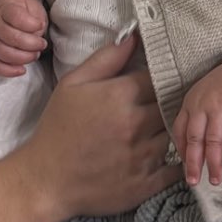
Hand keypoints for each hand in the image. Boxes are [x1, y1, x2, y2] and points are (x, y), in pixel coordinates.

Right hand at [0, 0, 47, 76]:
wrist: (8, 12)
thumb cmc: (23, 11)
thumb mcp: (32, 7)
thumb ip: (35, 19)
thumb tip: (36, 34)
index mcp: (4, 9)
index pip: (15, 16)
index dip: (31, 24)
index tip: (41, 25)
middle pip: (10, 37)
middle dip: (31, 43)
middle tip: (42, 44)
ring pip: (4, 53)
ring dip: (24, 57)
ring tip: (36, 54)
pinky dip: (9, 71)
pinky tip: (22, 70)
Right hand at [18, 35, 170, 221]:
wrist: (45, 180)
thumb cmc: (57, 129)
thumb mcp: (72, 85)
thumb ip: (105, 59)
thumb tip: (133, 38)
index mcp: (119, 96)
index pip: (157, 77)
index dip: (158, 76)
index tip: (154, 79)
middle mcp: (136, 125)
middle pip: (170, 104)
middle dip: (165, 101)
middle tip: (158, 103)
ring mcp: (143, 156)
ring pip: (173, 133)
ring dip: (167, 129)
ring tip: (156, 128)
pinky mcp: (147, 183)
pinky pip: (176, 168)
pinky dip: (176, 160)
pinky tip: (165, 154)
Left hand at [172, 60, 221, 186]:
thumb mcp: (203, 99)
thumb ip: (194, 120)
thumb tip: (187, 154)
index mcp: (191, 104)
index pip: (181, 131)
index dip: (182, 153)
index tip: (184, 171)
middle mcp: (203, 105)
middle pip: (195, 138)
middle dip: (194, 163)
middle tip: (194, 182)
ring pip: (215, 138)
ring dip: (214, 161)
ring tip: (215, 179)